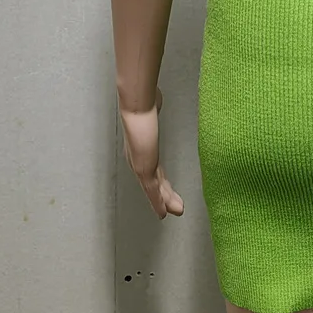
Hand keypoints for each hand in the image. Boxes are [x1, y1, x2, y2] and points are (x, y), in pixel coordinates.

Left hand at [119, 85, 183, 218]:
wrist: (137, 106)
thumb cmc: (143, 102)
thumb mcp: (151, 107)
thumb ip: (153, 108)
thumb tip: (154, 99)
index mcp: (141, 148)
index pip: (153, 169)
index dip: (160, 182)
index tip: (167, 190)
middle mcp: (138, 159)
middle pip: (154, 182)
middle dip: (164, 196)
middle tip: (174, 207)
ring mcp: (140, 165)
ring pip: (154, 190)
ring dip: (164, 202)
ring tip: (175, 211)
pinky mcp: (143, 168)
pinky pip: (152, 190)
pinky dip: (158, 202)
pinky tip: (163, 212)